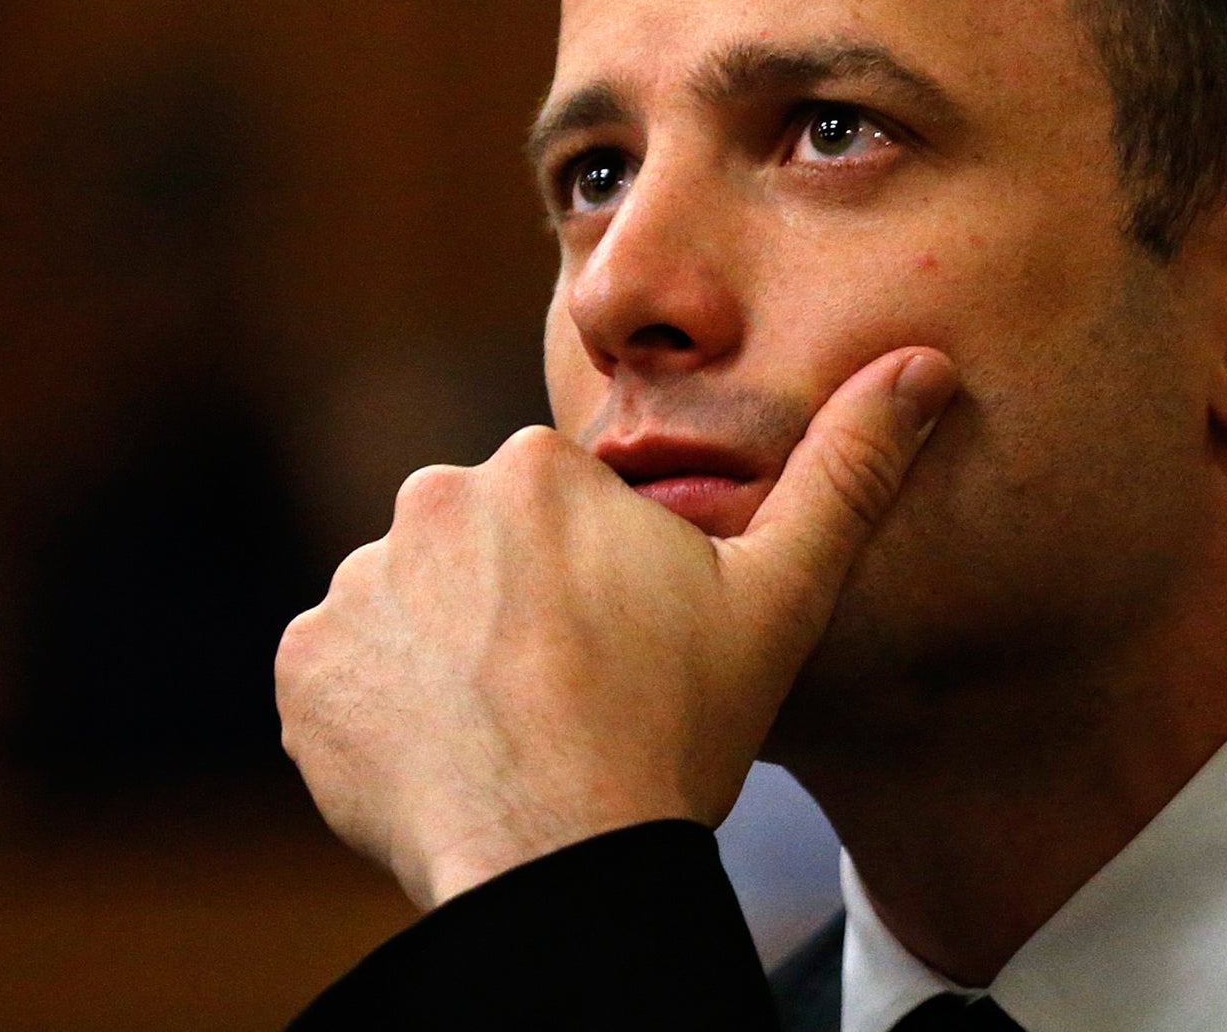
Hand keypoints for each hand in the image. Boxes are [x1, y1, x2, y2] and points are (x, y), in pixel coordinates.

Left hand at [275, 346, 957, 908]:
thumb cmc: (678, 727)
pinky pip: (347, 670)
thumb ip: (847, 469)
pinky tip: (452, 755)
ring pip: (415, 607)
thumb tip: (924, 365)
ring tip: (514, 731)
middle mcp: (428, 500)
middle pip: (483, 550)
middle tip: (573, 693)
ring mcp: (354, 587)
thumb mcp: (782, 596)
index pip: (563, 512)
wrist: (561, 862)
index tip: (627, 651)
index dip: (602, 584)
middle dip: (519, 607)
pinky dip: (385, 707)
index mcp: (538, 467)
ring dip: (451, 655)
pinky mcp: (302, 670)